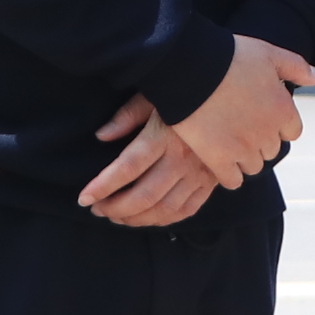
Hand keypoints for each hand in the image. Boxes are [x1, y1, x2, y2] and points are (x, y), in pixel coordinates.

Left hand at [78, 93, 220, 227]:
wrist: (230, 99)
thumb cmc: (184, 94)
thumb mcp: (154, 96)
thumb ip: (127, 116)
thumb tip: (101, 136)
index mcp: (164, 136)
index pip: (127, 168)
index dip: (103, 186)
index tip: (84, 198)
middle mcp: (182, 158)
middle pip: (144, 195)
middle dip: (115, 208)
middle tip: (97, 210)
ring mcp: (200, 173)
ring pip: (164, 208)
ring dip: (136, 218)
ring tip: (117, 217)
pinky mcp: (211, 182)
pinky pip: (186, 210)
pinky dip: (164, 220)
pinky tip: (147, 218)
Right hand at [167, 37, 314, 190]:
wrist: (190, 67)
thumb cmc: (230, 56)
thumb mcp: (269, 54)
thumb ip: (296, 67)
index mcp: (283, 110)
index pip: (292, 132)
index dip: (277, 124)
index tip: (261, 115)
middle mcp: (267, 134)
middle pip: (271, 150)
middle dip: (260, 140)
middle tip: (240, 126)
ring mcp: (243, 149)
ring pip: (253, 166)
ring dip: (244, 157)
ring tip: (227, 141)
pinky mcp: (219, 159)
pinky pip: (232, 180)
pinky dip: (227, 173)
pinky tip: (218, 159)